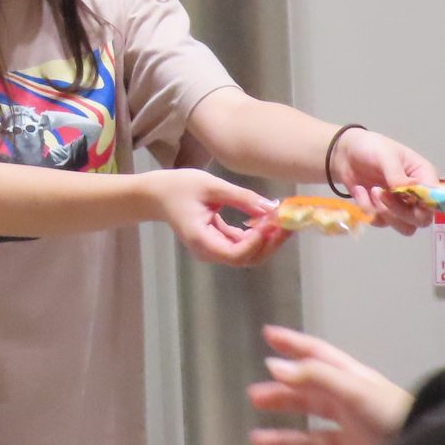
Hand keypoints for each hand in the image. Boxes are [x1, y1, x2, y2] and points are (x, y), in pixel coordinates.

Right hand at [143, 169, 284, 267]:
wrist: (156, 194)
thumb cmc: (178, 187)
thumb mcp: (211, 186)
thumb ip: (242, 197)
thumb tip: (272, 207)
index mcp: (202, 241)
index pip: (235, 254)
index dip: (256, 242)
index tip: (270, 222)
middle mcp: (209, 251)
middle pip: (246, 258)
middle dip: (269, 244)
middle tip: (287, 223)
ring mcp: (213, 249)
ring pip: (247, 254)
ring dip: (266, 240)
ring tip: (282, 220)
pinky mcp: (217, 242)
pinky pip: (241, 244)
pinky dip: (256, 234)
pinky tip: (267, 219)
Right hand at [245, 325, 412, 444]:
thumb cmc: (395, 418)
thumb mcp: (356, 390)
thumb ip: (315, 377)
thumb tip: (274, 366)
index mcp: (354, 385)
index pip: (319, 358)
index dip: (295, 344)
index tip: (268, 335)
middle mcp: (354, 412)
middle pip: (312, 399)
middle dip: (283, 396)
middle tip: (255, 397)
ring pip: (315, 441)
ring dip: (286, 441)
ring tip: (257, 441)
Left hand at [331, 131, 439, 234]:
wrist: (345, 152)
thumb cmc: (371, 148)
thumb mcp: (386, 155)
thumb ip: (398, 175)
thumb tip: (411, 189)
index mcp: (424, 177)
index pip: (435, 201)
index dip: (424, 206)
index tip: (404, 199)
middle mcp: (416, 195)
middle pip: (421, 220)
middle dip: (399, 211)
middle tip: (380, 193)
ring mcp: (400, 206)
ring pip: (404, 227)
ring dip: (385, 213)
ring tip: (372, 191)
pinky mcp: (383, 212)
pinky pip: (380, 223)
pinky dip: (367, 208)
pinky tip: (360, 190)